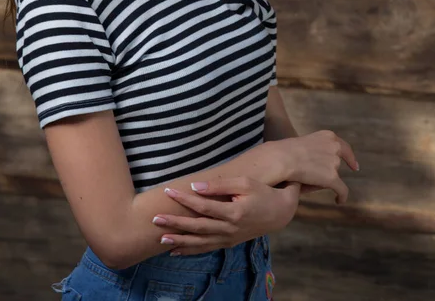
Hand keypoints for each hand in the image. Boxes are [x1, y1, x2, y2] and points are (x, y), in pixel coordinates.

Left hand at [152, 177, 300, 255]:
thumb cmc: (262, 192)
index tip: (168, 191)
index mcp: (233, 212)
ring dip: (179, 241)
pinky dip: (190, 250)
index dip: (185, 199)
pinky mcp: (228, 243)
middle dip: (175, 223)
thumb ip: (219, 185)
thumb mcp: (244, 183)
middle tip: (155, 219)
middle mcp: (229, 229)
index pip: (203, 206)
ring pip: (200, 242)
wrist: (279, 213)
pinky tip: (175, 250)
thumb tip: (195, 186)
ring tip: (160, 238)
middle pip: (197, 228)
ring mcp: (228, 238)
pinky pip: (206, 248)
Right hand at [280, 130, 358, 203]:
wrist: (282, 158)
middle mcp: (335, 147)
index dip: (350, 157)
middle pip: (338, 161)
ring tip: (311, 182)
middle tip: (328, 176)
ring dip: (327, 179)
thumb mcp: (304, 142)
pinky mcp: (333, 178)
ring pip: (335, 176)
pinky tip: (338, 201)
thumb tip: (317, 160)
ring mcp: (334, 162)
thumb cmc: (286, 150)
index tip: (354, 166)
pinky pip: (342, 190)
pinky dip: (341, 196)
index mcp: (328, 136)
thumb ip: (314, 148)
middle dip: (333, 169)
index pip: (343, 147)